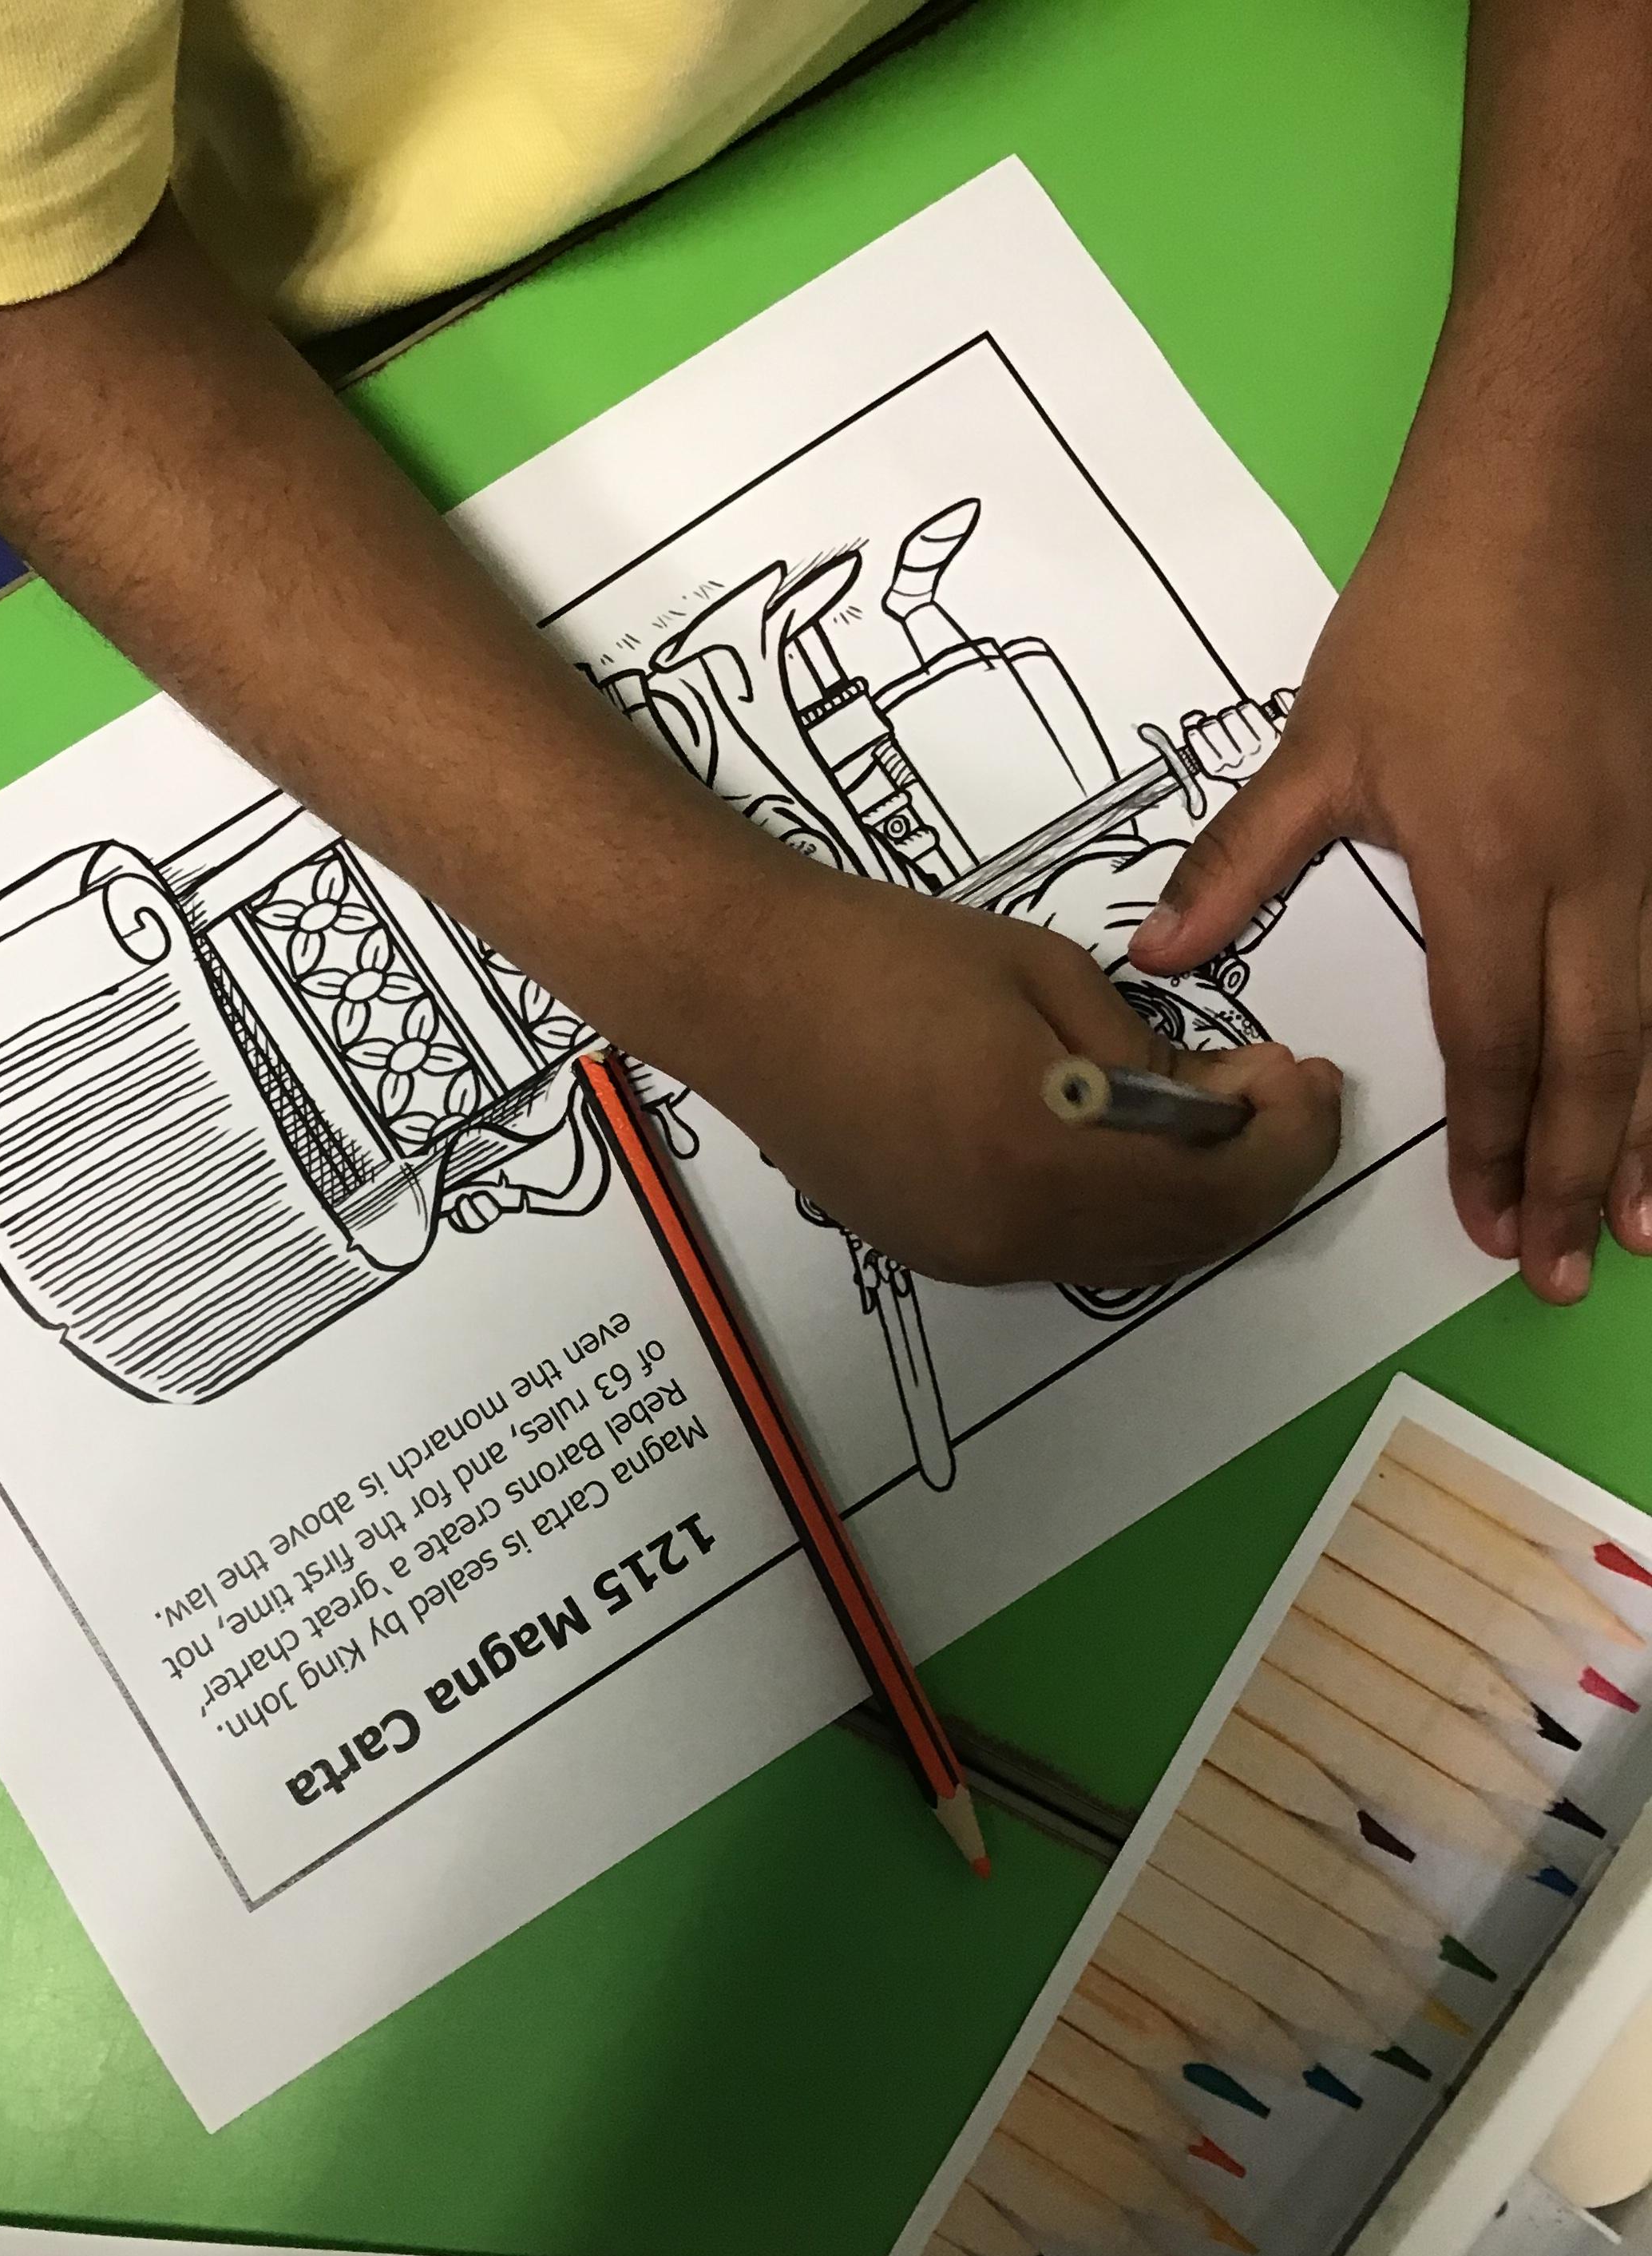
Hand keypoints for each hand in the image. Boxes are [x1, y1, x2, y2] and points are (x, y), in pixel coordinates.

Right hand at [707, 863, 1341, 1288]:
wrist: (734, 986)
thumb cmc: (882, 954)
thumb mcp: (1044, 973)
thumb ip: (1145, 1049)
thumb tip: (1218, 1100)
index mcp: (1044, 1161)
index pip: (1218, 1191)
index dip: (1289, 1143)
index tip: (1308, 1075)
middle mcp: (1010, 1238)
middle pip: (1184, 1242)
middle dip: (1253, 1173)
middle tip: (1276, 1093)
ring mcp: (967, 1258)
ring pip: (1127, 1258)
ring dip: (1191, 1199)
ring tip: (1210, 1113)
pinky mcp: (932, 1251)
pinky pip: (1063, 1252)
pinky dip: (1122, 1209)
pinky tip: (1124, 1141)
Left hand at [1127, 495, 1651, 1304]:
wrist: (1549, 490)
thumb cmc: (1428, 613)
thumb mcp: (1318, 742)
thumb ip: (1239, 862)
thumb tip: (1151, 954)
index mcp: (1491, 864)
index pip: (1492, 1039)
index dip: (1485, 1142)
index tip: (1476, 1223)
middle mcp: (1593, 873)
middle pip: (1595, 1057)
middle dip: (1571, 1172)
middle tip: (1559, 1268)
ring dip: (1650, 1132)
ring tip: (1640, 1227)